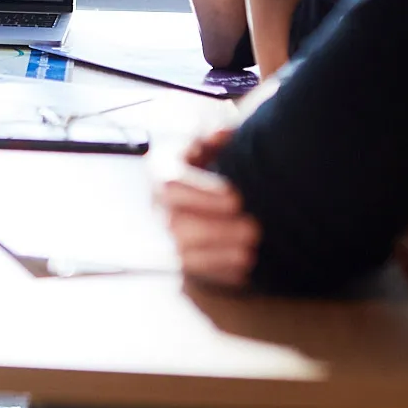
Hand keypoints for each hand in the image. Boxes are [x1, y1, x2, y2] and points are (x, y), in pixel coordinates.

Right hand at [159, 127, 259, 287]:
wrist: (188, 191)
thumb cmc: (198, 162)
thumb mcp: (200, 141)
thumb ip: (212, 134)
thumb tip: (223, 133)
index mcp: (158, 171)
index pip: (171, 185)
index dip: (203, 194)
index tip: (235, 197)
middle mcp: (154, 206)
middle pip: (176, 224)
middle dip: (217, 229)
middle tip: (253, 228)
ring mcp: (159, 237)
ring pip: (182, 254)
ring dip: (219, 255)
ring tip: (250, 251)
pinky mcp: (173, 262)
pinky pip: (191, 274)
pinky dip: (218, 273)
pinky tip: (242, 268)